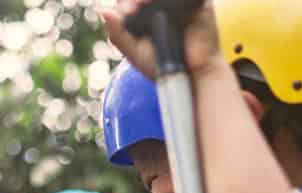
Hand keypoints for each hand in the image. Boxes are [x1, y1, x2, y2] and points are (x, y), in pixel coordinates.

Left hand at [100, 0, 223, 81]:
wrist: (191, 76)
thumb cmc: (162, 65)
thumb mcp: (135, 53)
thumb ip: (119, 34)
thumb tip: (103, 11)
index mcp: (142, 10)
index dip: (128, 2)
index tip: (127, 12)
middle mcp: (160, 3)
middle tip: (132, 9)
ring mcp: (178, 1)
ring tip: (143, 5)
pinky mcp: (199, 2)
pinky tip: (164, 4)